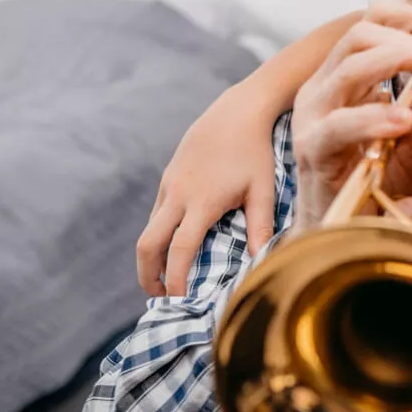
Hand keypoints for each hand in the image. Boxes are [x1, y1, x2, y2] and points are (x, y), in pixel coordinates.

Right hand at [137, 84, 279, 295]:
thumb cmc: (255, 153)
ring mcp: (169, 185)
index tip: (178, 300)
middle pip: (147, 244)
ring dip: (152, 256)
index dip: (175, 279)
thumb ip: (261, 227)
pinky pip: (156, 213)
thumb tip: (262, 261)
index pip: (180, 250)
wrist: (236, 112)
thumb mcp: (263, 190)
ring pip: (149, 229)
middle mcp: (178, 195)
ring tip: (166, 277)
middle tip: (159, 296)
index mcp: (202, 202)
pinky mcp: (168, 178)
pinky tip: (174, 244)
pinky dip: (159, 234)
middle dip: (147, 275)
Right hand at [290, 4, 411, 228]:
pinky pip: (338, 126)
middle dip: (408, 34)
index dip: (411, 17)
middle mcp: (325, 88)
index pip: (372, 21)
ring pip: (348, 69)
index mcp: (347, 75)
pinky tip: (405, 120)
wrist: (347, 233)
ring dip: (396, 61)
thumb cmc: (380, 177)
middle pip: (358, 35)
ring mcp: (314, 117)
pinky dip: (374, 117)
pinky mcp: (313, 151)